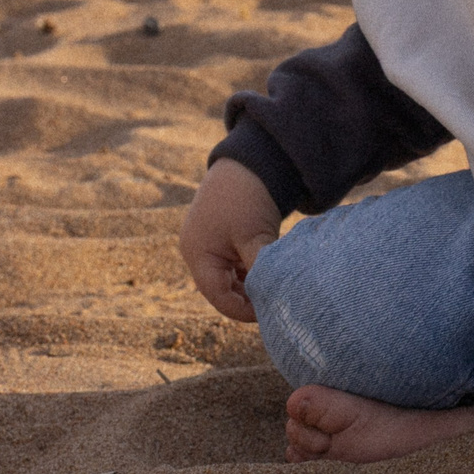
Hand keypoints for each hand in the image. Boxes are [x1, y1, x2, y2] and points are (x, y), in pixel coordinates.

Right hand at [178, 159, 283, 322]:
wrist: (253, 158)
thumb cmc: (247, 196)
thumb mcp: (254, 235)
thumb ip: (260, 267)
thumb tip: (274, 294)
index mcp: (197, 252)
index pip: (217, 294)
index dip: (242, 309)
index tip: (269, 314)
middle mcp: (199, 250)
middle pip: (222, 288)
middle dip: (247, 299)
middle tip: (275, 306)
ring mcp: (211, 243)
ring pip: (231, 278)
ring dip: (252, 285)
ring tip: (277, 291)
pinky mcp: (226, 236)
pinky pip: (237, 264)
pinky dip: (253, 271)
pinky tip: (273, 274)